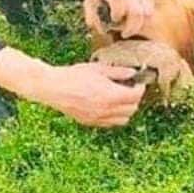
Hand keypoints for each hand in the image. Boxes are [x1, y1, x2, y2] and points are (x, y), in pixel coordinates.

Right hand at [0, 48, 144, 127]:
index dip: (140, 88)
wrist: (53, 87)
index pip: (136, 96)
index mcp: (111, 96)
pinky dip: (115, 117)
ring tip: (121, 98)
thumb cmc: (74, 76)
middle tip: (131, 89)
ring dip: (127, 109)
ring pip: (123, 119)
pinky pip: (110, 123)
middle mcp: (107, 110)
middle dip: (135, 99)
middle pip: (132, 109)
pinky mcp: (90, 122)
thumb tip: (133, 73)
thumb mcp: (99, 69)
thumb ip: (118, 72)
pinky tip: (110, 106)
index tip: (139, 82)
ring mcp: (98, 118)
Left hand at [84, 0, 153, 37]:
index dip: (116, 19)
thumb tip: (96, 29)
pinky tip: (140, 19)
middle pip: (136, 15)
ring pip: (147, 13)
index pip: (119, 12)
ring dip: (140, 24)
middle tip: (125, 34)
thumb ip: (91, 15)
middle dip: (131, 28)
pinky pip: (151, 7)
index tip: (113, 20)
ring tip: (133, 27)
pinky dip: (147, 15)